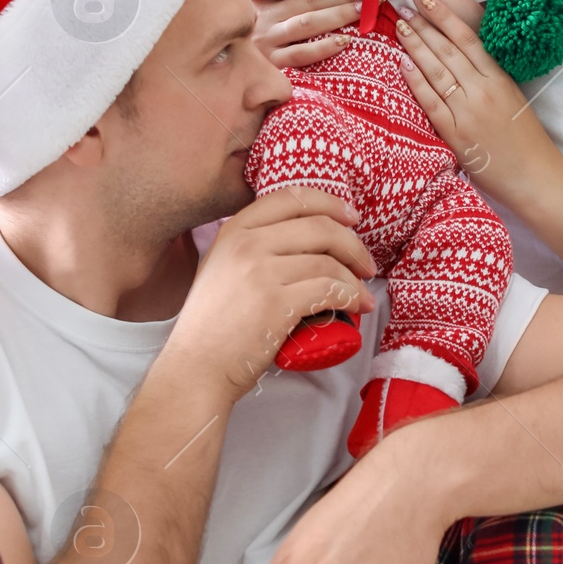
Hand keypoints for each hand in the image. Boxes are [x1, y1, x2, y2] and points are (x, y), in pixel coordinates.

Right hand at [170, 189, 376, 398]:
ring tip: (363, 295)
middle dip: (353, 245)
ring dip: (355, 279)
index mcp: (234, 230)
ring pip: (328, 261)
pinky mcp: (276, 304)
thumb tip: (305, 239)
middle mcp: (246, 243)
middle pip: (319, 227)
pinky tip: (356, 306)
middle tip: (366, 265)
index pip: (292, 197)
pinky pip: (329, 290)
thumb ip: (252, 246)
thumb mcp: (222, 267)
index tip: (351, 218)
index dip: (330, 204)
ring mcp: (260, 272)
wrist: (196, 366)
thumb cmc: (212, 325)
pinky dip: (350, 297)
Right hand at [251, 0, 361, 68]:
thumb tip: (328, 0)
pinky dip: (324, 47)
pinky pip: (301, 54)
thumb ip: (285, 11)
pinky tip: (345, 42)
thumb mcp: (261, 22)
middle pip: (310, 0)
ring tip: (364, 11)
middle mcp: (265, 17)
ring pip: (308, 22)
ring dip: (338, 14)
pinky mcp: (270, 65)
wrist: (221, 81)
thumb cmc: (250, 49)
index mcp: (265, 2)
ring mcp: (267, 41)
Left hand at [397, 8, 556, 199]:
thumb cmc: (527, 142)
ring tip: (400, 28)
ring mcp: (468, 111)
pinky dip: (415, 81)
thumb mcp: (514, 99)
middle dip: (423, 26)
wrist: (536, 177)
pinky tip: (402, 64)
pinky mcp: (456, 134)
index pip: (467, 39)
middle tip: (403, 8)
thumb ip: (491, 79)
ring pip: (436, 71)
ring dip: (415, 47)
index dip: (445, 17)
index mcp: (500, 79)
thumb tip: (464, 58)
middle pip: (447, 50)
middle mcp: (483, 90)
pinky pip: (430, 101)